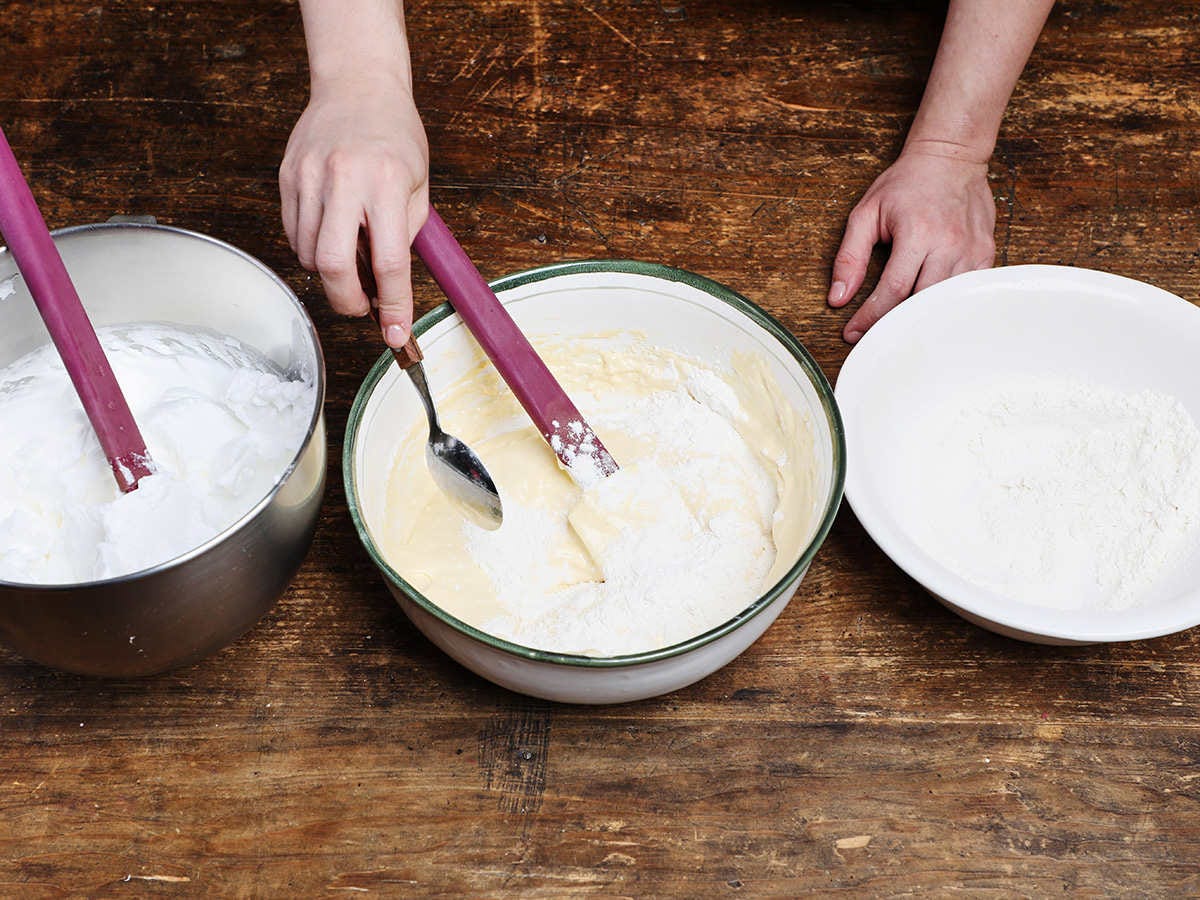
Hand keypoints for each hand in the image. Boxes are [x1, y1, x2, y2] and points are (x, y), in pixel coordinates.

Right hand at [280, 75, 428, 346]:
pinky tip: (331, 235)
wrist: (358, 84)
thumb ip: (403, 236)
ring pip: (308, 255)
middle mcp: (344, 178)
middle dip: (348, 301)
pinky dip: (312, 250)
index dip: (392, 306)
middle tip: (362, 306)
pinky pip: (294, 234)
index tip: (395, 333)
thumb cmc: (395, 137)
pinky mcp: (287, 176)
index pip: (389, 262)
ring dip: (330, 275)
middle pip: (334, 266)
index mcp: (385, 182)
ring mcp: (309, 176)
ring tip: (352, 257)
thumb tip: (387, 289)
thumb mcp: (417, 186)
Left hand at [828, 144, 995, 342]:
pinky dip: (946, 306)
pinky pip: (965, 293)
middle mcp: (949, 244)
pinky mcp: (986, 254)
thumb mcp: (866, 213)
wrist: (951, 158)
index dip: (870, 318)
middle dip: (894, 325)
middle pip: (922, 302)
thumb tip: (838, 297)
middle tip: (873, 339)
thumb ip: (850, 256)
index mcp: (918, 233)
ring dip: (920, 320)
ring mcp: (972, 250)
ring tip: (897, 330)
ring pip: (946, 302)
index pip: (893, 290)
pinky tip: (928, 313)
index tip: (852, 334)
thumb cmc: (906, 184)